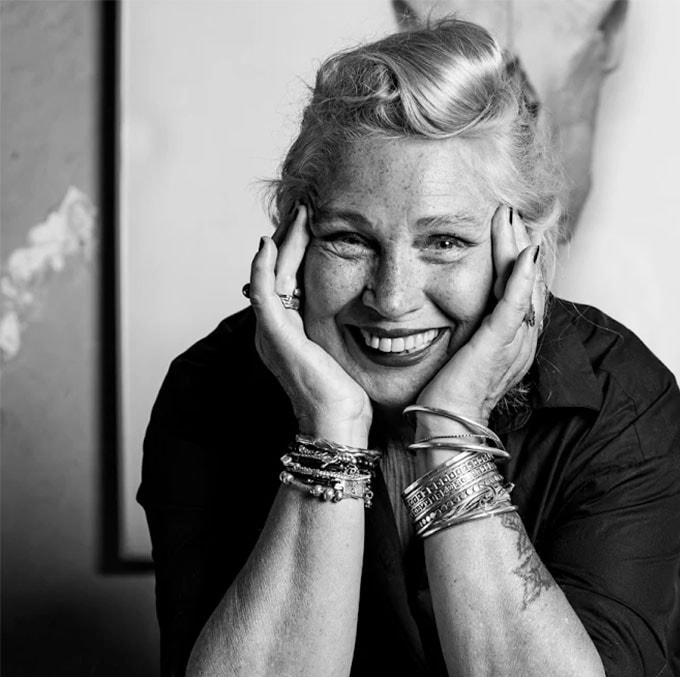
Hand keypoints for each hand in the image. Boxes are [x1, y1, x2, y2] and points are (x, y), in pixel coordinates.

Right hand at [248, 205, 371, 442]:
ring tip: (296, 215)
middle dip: (291, 239)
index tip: (318, 224)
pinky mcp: (275, 335)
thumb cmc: (348, 399)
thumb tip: (375, 317)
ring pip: (270, 275)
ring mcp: (272, 332)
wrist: (338, 424)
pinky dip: (263, 266)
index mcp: (292, 333)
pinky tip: (271, 243)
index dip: (300, 251)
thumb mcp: (348, 356)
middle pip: (279, 272)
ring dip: (281, 243)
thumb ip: (349, 332)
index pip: (291, 280)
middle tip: (305, 208)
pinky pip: (263, 292)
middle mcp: (276, 330)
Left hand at [415, 205, 541, 426]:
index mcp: (513, 340)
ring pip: (523, 284)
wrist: (447, 425)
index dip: (515, 255)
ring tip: (509, 216)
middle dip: (518, 241)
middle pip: (526, 280)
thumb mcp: (462, 351)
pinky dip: (521, 277)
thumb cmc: (449, 395)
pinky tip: (525, 251)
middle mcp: (521, 338)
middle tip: (508, 209)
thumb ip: (469, 328)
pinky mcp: (498, 344)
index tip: (504, 226)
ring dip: (517, 246)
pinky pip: (515, 305)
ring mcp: (513, 341)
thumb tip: (455, 306)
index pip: (520, 287)